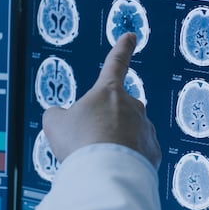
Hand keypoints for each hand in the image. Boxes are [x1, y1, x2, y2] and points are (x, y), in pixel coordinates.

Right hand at [42, 33, 160, 168]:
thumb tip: (61, 118)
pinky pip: (138, 153)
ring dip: (115, 144)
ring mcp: (146, 128)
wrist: (105, 173)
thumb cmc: (81, 143)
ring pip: (129, 134)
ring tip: (99, 160)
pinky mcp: (153, 151)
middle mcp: (133, 106)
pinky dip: (126, 161)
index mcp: (109, 91)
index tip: (131, 36)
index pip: (116, 63)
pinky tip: (113, 169)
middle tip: (88, 143)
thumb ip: (58, 115)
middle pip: (117, 111)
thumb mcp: (55, 123)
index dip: (122, 48)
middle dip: (105, 124)